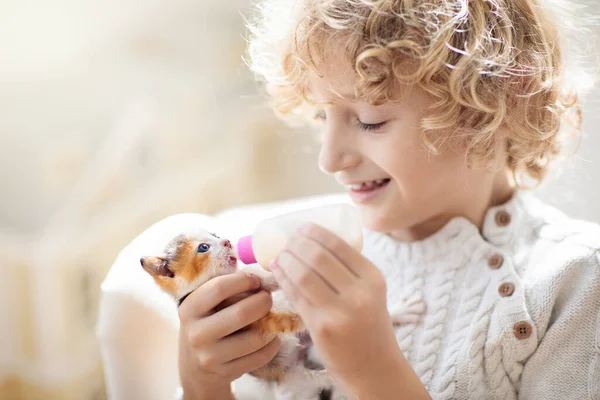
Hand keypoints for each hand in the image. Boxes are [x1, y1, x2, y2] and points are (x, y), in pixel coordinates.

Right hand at [178, 272, 280, 399]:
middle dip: (263, 302)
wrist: (195, 367)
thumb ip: (225, 289)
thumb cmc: (206, 324)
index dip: (243, 280)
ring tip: (270, 318)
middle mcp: (197, 334)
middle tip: (267, 298)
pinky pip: (261, 356)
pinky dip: (273, 343)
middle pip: (241, 313)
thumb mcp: (204, 305)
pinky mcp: (226, 373)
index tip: (256, 280)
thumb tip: (261, 275)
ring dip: (271, 325)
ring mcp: (210, 357)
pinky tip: (270, 336)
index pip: (219, 288)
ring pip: (256, 337)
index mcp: (189, 309)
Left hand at [271, 223, 427, 398]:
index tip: (302, 228)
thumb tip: (314, 242)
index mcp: (373, 278)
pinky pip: (296, 295)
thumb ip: (350, 271)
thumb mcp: (370, 293)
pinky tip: (277, 272)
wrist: (374, 367)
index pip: (339, 245)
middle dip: (297, 243)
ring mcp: (339, 311)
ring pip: (303, 274)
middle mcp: (359, 293)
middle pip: (318, 256)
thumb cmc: (369, 325)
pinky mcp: (320, 326)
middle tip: (288, 241)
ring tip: (280, 255)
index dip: (315, 232)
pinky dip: (283, 279)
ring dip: (286, 260)